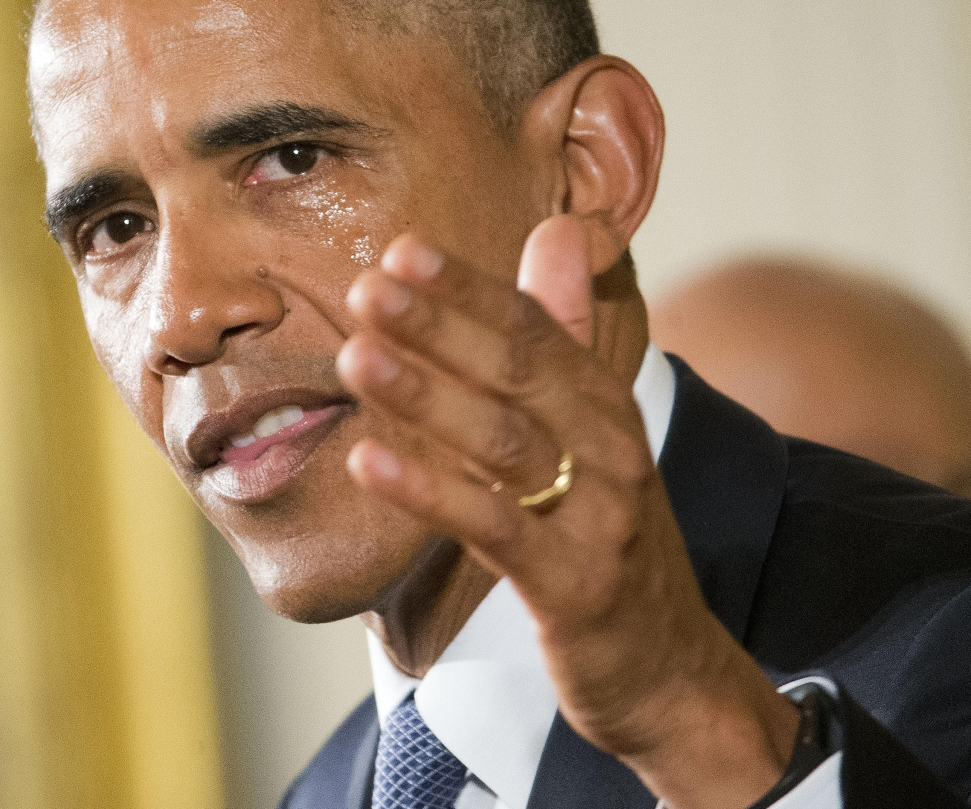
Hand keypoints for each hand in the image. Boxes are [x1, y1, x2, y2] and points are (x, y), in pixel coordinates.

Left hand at [337, 216, 798, 808]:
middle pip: (520, 373)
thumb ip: (567, 334)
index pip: (535, 329)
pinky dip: (431, 492)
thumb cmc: (609, 536)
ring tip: (357, 357)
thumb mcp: (596, 433)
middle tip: (367, 289)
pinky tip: (368, 461)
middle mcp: (609, 449)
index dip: (469, 289)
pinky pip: (495, 529)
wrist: (670, 664)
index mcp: (605, 407)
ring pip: (504, 443)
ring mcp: (597, 518)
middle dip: (441, 326)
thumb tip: (559, 228)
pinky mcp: (574, 585)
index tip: (401, 253)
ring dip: (428, 396)